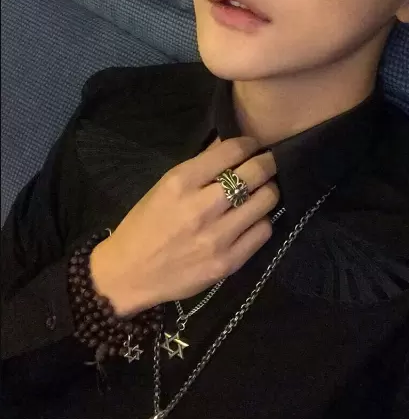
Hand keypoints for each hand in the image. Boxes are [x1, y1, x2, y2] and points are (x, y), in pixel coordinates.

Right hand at [90, 137, 278, 316]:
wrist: (129, 274)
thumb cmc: (144, 225)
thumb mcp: (164, 186)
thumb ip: (200, 165)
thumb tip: (229, 144)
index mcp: (181, 182)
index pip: (232, 151)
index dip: (249, 144)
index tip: (253, 145)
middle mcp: (202, 207)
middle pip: (256, 173)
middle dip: (268, 162)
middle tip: (269, 162)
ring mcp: (217, 237)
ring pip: (267, 200)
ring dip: (269, 191)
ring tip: (263, 191)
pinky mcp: (228, 263)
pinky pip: (263, 231)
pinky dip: (262, 220)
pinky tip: (253, 219)